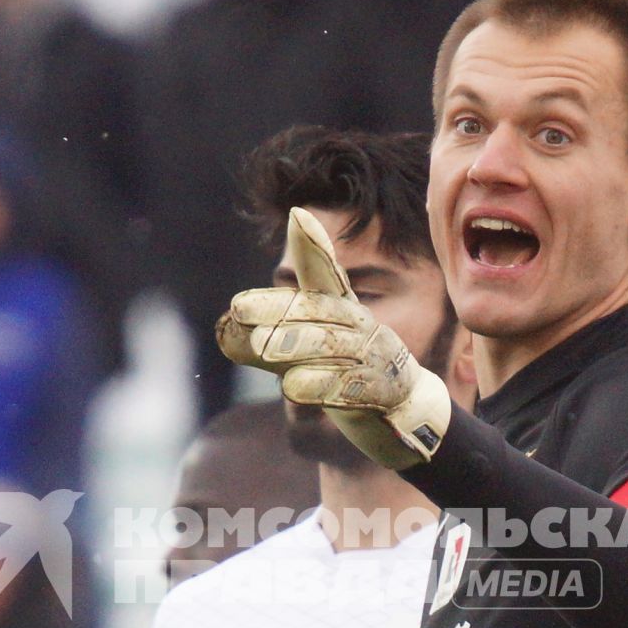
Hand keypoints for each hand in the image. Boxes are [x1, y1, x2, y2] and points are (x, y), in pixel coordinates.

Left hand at [217, 208, 451, 469]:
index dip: (315, 247)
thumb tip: (226, 327)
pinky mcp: (386, 394)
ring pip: (335, 349)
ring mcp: (377, 360)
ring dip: (297, 346)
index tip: (298, 215)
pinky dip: (325, 386)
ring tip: (262, 348)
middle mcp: (363, 328)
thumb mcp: (311, 350)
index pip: (328, 277)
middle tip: (239, 310)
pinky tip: (293, 388)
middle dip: (280, 310)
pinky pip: (355, 389)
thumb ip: (272, 338)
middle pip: (321, 313)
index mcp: (345, 312)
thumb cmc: (347, 372)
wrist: (401, 413)